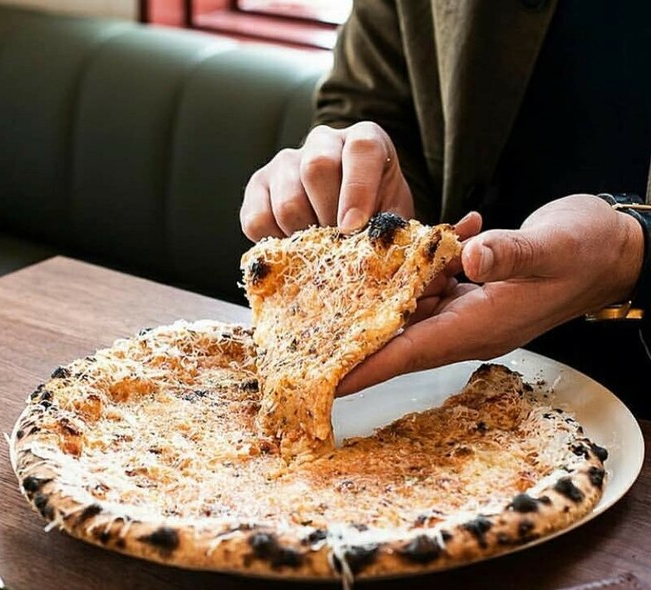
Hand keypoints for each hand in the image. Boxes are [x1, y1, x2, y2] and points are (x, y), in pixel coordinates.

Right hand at [240, 122, 413, 240]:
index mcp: (364, 139)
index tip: (353, 227)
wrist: (345, 217)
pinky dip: (276, 242)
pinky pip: (257, 219)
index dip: (357, 190)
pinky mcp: (258, 185)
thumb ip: (389, 225)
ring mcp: (286, 161)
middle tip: (338, 244)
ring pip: (287, 201)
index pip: (361, 149)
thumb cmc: (374, 213)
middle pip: (316, 169)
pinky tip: (293, 245)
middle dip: (328, 216)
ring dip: (304, 236)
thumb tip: (374, 247)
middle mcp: (323, 141)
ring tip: (318, 247)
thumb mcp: (393, 215)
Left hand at [337, 194, 645, 394]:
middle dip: (351, 337)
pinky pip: (426, 282)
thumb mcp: (551, 247)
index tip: (323, 383)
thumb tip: (468, 256)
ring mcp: (466, 307)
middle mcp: (465, 325)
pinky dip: (413, 264)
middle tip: (302, 336)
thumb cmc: (588, 250)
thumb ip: (508, 253)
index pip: (407, 354)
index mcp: (479, 327)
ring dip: (375, 293)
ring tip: (331, 284)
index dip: (364, 368)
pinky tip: (410, 239)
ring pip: (405, 307)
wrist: (613, 247)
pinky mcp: (468, 287)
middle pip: (395, 337)